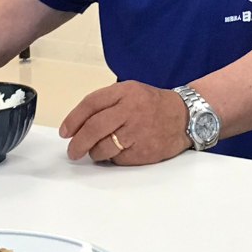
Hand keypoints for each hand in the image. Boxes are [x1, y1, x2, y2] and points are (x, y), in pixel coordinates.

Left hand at [59, 81, 191, 165]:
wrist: (186, 117)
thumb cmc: (153, 105)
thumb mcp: (131, 92)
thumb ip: (106, 103)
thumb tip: (77, 125)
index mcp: (126, 92)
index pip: (91, 103)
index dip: (73, 119)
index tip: (65, 132)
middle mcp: (132, 110)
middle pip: (94, 128)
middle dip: (78, 143)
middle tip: (73, 151)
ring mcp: (138, 131)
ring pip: (103, 147)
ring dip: (95, 152)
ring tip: (98, 151)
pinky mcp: (144, 151)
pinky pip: (118, 159)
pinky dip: (113, 158)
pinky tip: (120, 152)